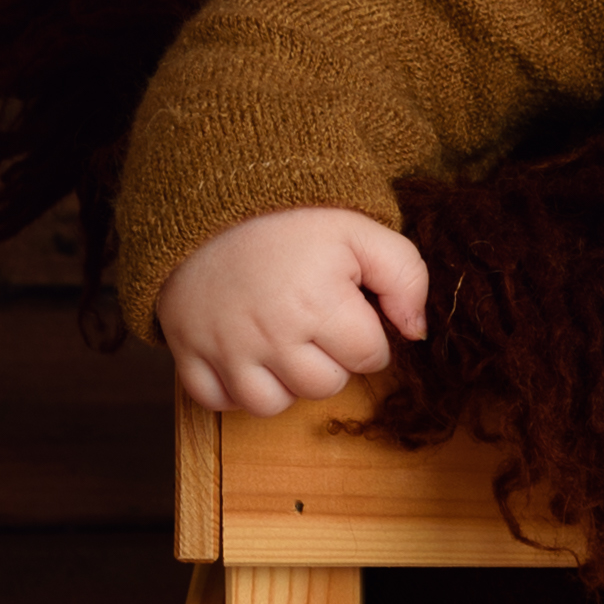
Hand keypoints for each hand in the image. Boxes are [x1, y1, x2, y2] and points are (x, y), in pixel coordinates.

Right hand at [154, 207, 432, 416]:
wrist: (206, 199)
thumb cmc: (288, 218)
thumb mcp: (359, 230)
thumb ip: (405, 277)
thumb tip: (416, 332)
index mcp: (318, 304)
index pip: (369, 358)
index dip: (367, 336)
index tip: (349, 311)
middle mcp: (271, 335)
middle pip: (325, 387)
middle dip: (331, 360)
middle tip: (316, 324)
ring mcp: (225, 348)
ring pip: (271, 405)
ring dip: (284, 382)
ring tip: (283, 344)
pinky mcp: (186, 351)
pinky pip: (217, 401)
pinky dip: (232, 389)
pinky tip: (244, 355)